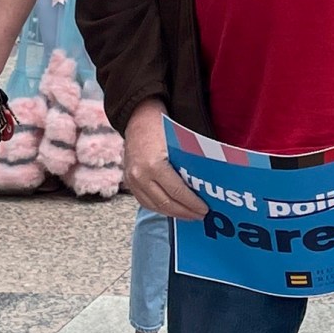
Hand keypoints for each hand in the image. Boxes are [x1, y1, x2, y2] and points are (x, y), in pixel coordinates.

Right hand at [122, 102, 207, 219]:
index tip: (204, 210)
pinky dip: (159, 207)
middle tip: (199, 216)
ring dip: (172, 213)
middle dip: (184, 212)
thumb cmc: (162, 126)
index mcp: (154, 165)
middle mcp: (140, 176)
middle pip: (165, 203)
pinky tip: (172, 208)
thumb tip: (205, 185)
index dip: (192, 204)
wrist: (138, 116)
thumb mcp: (178, 144)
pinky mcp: (128, 181)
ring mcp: (132, 180)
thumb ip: (187, 164)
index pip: (177, 192)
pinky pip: (145, 201)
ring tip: (188, 215)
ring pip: (154, 205)